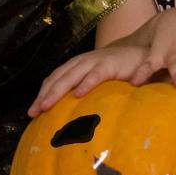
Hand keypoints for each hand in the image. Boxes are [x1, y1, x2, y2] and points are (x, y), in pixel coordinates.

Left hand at [28, 45, 154, 113]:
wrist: (143, 54)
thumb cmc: (119, 72)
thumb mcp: (98, 82)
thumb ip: (86, 94)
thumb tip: (69, 120)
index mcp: (78, 65)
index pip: (55, 78)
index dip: (42, 93)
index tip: (32, 113)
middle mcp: (83, 61)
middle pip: (59, 76)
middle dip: (45, 94)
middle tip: (34, 112)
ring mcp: (96, 61)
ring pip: (72, 74)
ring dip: (57, 89)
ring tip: (46, 105)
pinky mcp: (111, 64)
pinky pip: (96, 73)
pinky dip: (87, 82)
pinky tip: (78, 94)